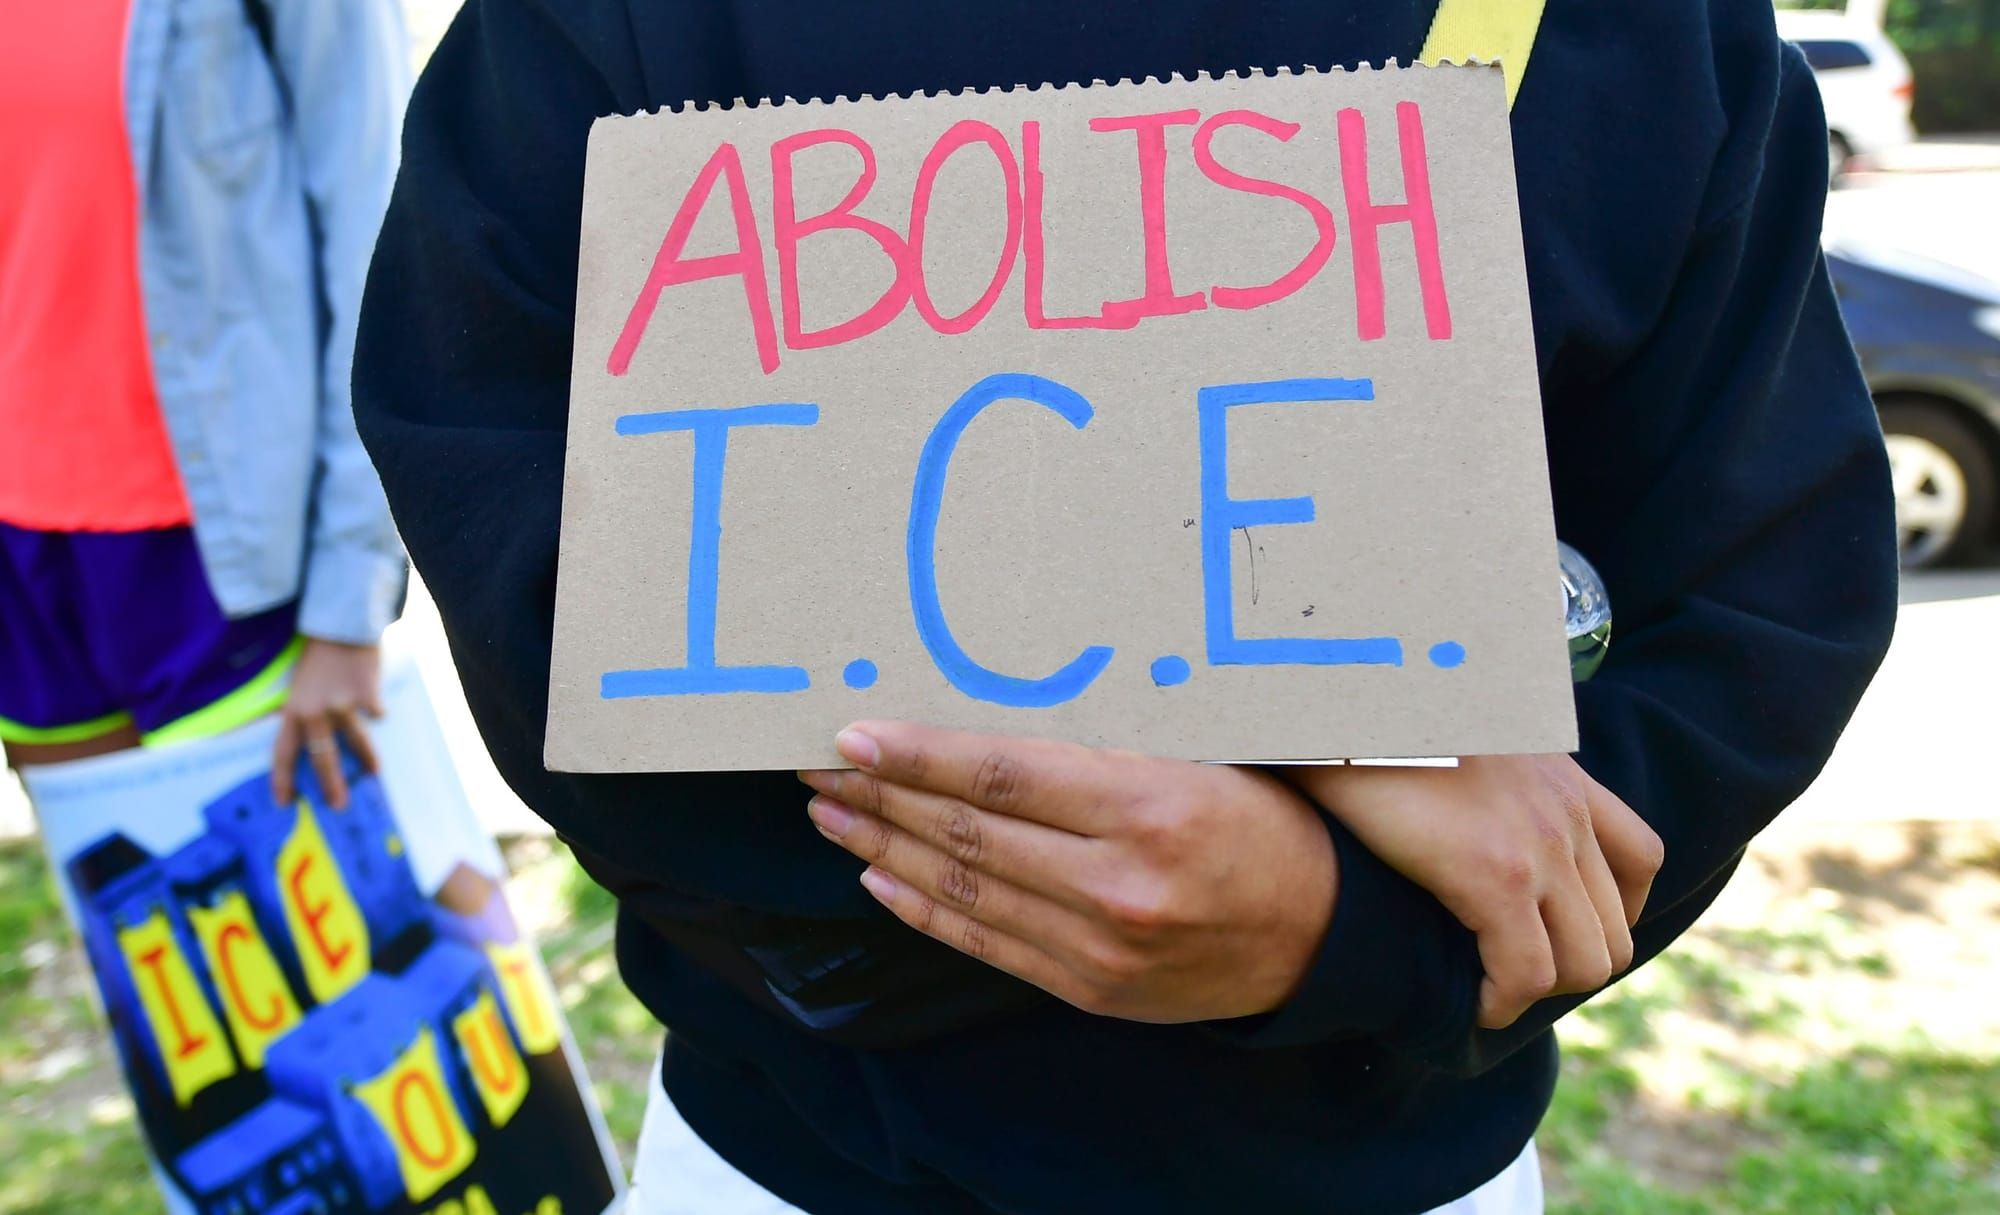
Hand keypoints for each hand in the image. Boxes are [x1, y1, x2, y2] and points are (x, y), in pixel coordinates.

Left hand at [272, 638, 383, 809]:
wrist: (342, 626)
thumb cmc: (318, 657)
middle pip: (323, 758)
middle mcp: (316, 711)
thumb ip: (301, 712)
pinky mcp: (368, 695)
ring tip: (374, 772)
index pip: (283, 752)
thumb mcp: (299, 685)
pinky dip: (377, 711)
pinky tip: (376, 704)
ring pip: (357, 742)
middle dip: (331, 784)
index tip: (285, 801)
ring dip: (367, 759)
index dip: (282, 779)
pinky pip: (376, 713)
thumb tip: (303, 741)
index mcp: (294, 710)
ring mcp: (343, 704)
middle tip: (339, 805)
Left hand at [799, 722, 1335, 1023]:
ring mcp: (1100, 948)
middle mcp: (1118, 885)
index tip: (854, 735)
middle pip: (968, 832)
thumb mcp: (1204, 757)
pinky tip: (880, 879)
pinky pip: (988, 945)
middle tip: (817, 766)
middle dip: (880, 797)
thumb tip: (993, 700)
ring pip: (964, 890)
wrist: (1325, 939)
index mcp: (1149, 809)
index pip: (1002, 775)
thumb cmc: (1266, 823)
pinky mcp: (1091, 989)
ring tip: (830, 815)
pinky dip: (925, 910)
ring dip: (883, 851)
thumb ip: (1109, 739)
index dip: (918, 755)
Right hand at [1282, 755, 1663, 1029]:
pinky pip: (1526, 974)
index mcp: (1560, 777)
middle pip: (1616, 930)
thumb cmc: (1375, 721)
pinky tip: (1470, 1002)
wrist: (1344, 697)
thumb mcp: (1451, 739)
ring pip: (1584, 964)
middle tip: (1507, 973)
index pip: (1640, 857)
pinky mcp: (1496, 876)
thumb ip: (1475, 775)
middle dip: (1565, 967)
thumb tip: (1444, 808)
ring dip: (1538, 991)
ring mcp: (1539, 845)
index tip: (1557, 930)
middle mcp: (1565, 813)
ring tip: (1488, 991)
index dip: (1610, 912)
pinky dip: (1502, 1003)